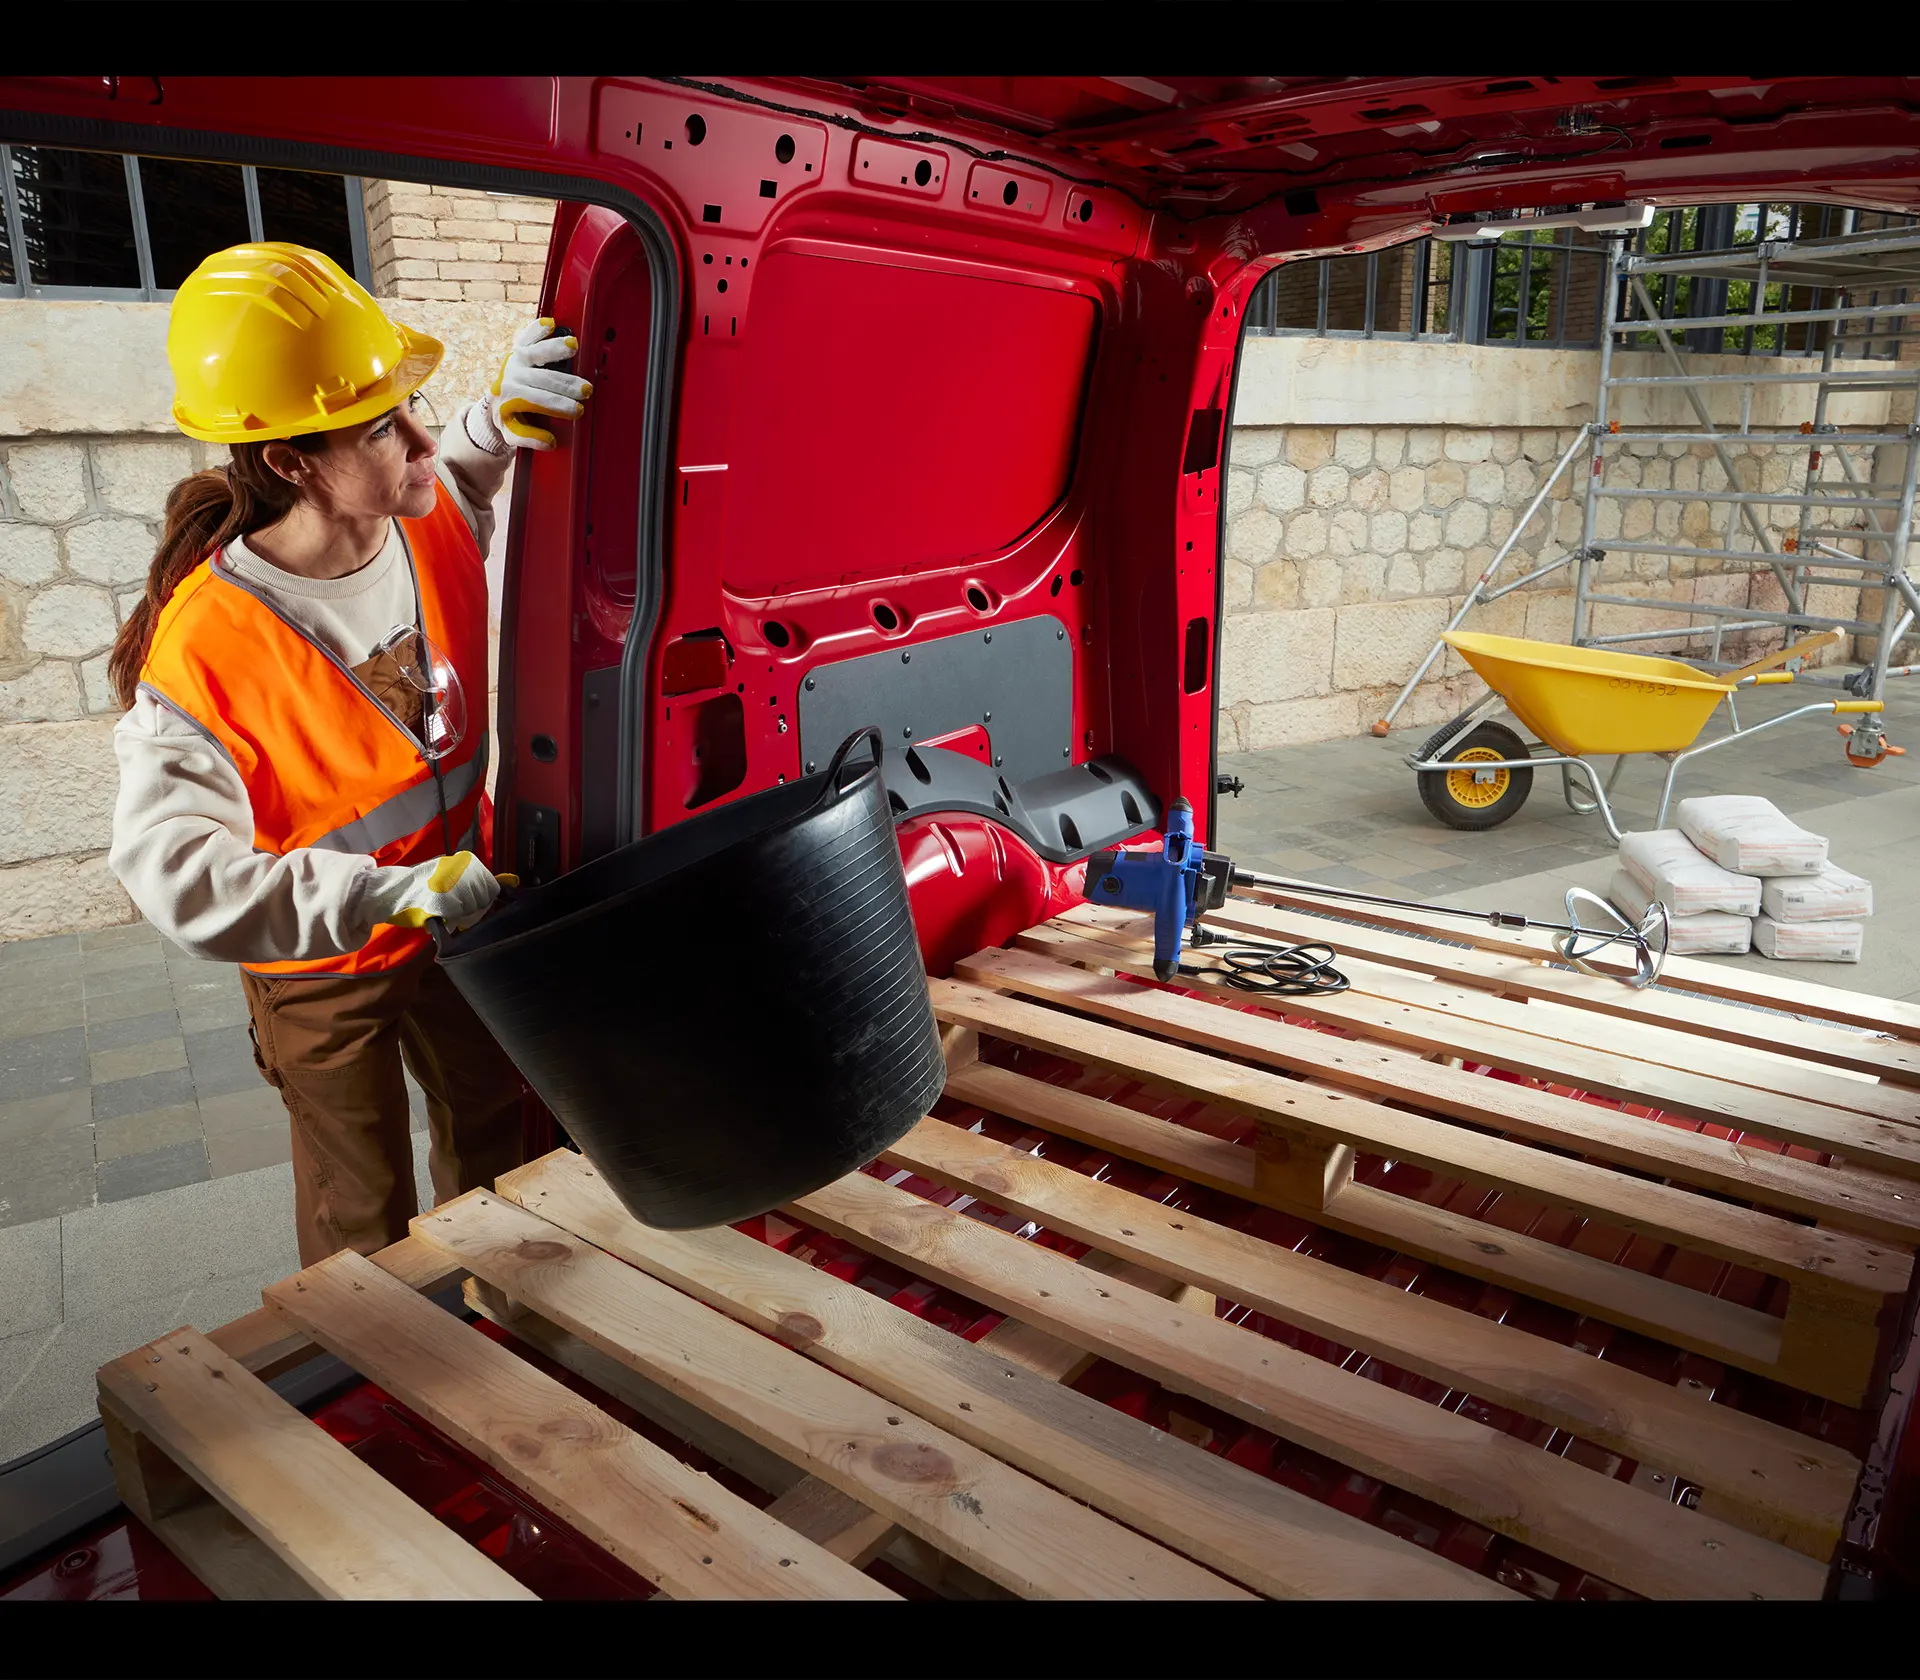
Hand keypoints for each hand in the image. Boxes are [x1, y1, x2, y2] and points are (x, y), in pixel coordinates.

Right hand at [364, 852, 517, 932]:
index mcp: (465, 861)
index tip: (470, 900)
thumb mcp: (450, 872)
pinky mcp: (442, 901)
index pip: (491, 885)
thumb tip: (511, 881)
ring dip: (462, 914)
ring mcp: (452, 885)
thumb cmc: (421, 884)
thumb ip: (477, 878)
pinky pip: (458, 916)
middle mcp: (461, 870)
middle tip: (456, 907)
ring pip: (472, 908)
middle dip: (473, 907)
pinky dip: (451, 919)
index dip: (482, 897)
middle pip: (483, 898)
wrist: (392, 890)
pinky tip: (440, 914)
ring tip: (446, 909)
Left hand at [487, 317, 592, 450]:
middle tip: (586, 390)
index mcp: (512, 397)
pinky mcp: (518, 348)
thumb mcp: (513, 435)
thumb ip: (530, 439)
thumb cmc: (509, 418)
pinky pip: (527, 335)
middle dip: (567, 384)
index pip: (540, 401)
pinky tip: (551, 324)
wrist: (492, 401)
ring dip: (555, 349)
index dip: (560, 406)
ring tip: (574, 347)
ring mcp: (515, 359)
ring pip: (536, 352)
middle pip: (544, 378)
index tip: (577, 410)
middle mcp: (512, 375)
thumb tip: (550, 442)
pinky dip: (538, 328)